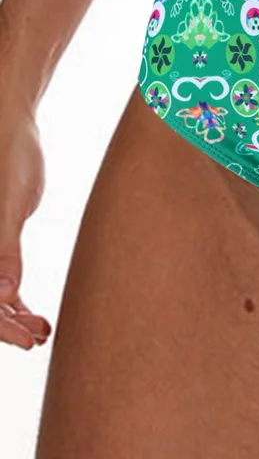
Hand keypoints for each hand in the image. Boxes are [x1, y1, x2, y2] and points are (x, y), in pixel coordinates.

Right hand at [0, 102, 51, 348]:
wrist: (10, 131)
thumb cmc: (10, 159)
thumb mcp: (10, 205)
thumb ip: (3, 250)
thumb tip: (2, 295)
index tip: (27, 338)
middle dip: (6, 327)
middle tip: (39, 338)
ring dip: (12, 317)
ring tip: (43, 330)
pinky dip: (15, 301)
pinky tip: (37, 315)